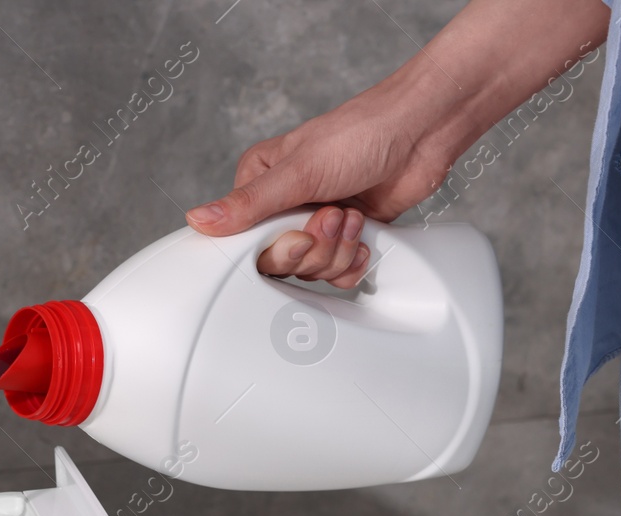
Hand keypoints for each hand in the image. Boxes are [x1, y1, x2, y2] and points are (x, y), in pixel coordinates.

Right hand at [183, 0, 610, 289]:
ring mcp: (316, 224)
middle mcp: (284, 206)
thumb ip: (248, 204)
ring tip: (353, 214)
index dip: (276, 247)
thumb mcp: (299, 170)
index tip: (300, 233)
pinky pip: (338, 276)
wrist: (422, 134)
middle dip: (315, 246)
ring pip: (311, 272)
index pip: (244, 241)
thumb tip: (198, 220)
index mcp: (259, 183)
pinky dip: (354, 263)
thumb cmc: (363, 133)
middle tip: (333, 214)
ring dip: (339, 250)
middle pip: (281, 262)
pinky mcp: (345, 238)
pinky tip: (364, 236)